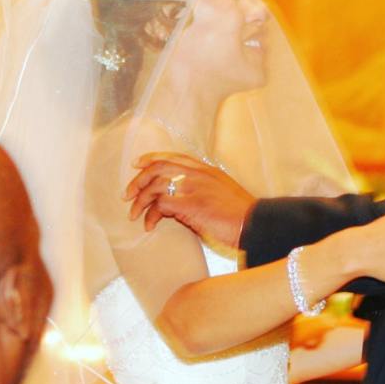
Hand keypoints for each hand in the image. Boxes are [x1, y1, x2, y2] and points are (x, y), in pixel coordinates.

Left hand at [124, 152, 254, 247]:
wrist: (256, 224)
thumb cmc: (242, 216)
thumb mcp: (223, 194)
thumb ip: (203, 191)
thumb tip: (181, 203)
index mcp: (207, 170)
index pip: (172, 157)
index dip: (150, 159)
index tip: (137, 165)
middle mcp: (198, 174)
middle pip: (158, 167)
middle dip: (138, 180)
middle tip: (128, 195)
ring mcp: (194, 188)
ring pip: (155, 185)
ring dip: (140, 201)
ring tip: (134, 215)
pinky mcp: (190, 204)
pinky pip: (160, 204)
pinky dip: (151, 215)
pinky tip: (150, 225)